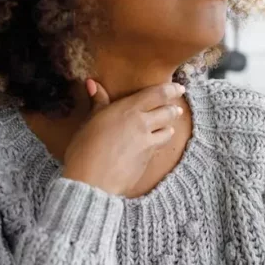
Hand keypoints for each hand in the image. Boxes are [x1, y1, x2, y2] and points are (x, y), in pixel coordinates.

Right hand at [62, 80, 185, 196]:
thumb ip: (97, 102)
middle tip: (176, 108)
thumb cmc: (85, 148)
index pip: (158, 94)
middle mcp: (143, 124)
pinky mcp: (148, 161)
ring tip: (168, 128)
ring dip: (169, 128)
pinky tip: (153, 145)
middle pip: (168, 113)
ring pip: (168, 132)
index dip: (171, 90)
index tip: (179, 88)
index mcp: (129, 110)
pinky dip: (159, 144)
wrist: (92, 181)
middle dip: (173, 109)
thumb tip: (92, 83)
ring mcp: (148, 144)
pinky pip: (158, 148)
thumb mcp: (90, 121)